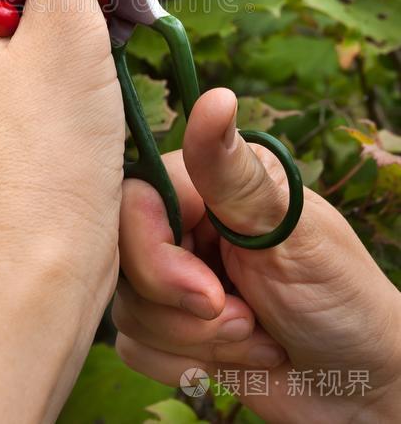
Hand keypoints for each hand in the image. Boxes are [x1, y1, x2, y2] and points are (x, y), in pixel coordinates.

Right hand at [114, 88, 400, 423]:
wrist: (359, 385)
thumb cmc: (340, 298)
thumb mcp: (291, 232)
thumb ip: (236, 175)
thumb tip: (216, 97)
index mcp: (210, 183)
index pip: (135, 203)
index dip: (156, 257)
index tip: (210, 295)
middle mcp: (185, 222)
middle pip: (123, 259)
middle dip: (182, 312)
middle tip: (246, 319)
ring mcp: (173, 275)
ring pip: (126, 308)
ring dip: (195, 342)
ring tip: (255, 335)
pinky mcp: (168, 325)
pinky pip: (134, 347)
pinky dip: (185, 364)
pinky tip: (238, 356)